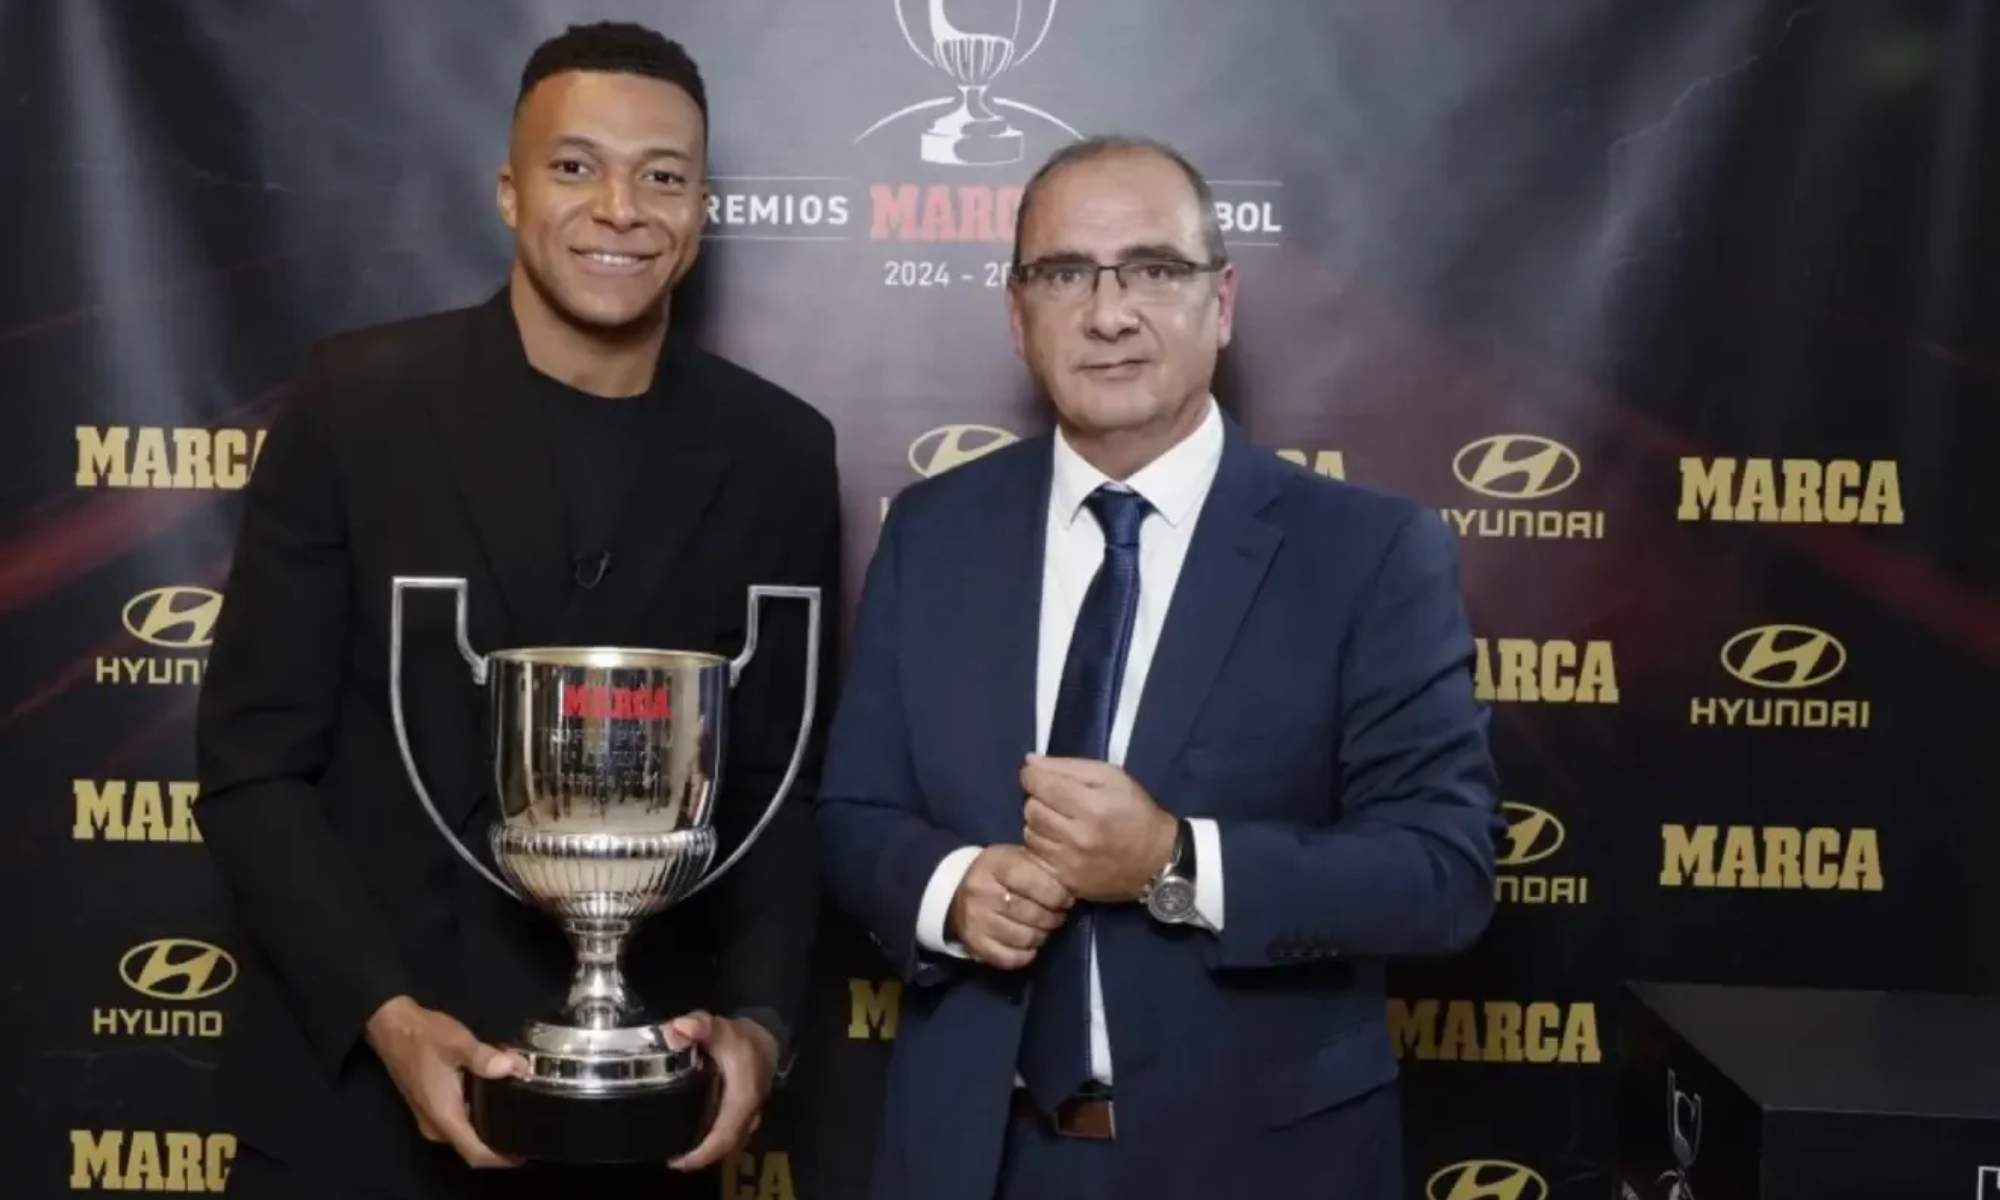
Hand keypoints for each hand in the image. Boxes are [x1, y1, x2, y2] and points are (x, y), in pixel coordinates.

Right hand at [364, 995, 525, 1168]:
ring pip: (467, 1131)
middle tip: (527, 1120)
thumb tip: (515, 1068)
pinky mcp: (433, 1107)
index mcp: (443, 1116)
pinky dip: (479, 1111)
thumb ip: (485, 1058)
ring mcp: (432, 1118)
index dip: (501, 1158)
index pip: (475, 1153)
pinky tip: (494, 1091)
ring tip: (516, 1102)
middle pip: (473, 1146)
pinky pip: (461, 1119)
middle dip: (500, 1138)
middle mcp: (436, 1125)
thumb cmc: (423, 1037)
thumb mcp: (457, 1043)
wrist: (393, 1027)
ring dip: (490, 1122)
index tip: (524, 1151)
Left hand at [666, 1012, 777, 1171]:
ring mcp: (748, 1118)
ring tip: (677, 1152)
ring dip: (705, 1152)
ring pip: (727, 1144)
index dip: (702, 1153)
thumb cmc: (741, 1039)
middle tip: (671, 1159)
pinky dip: (711, 1142)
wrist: (767, 1039)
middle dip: (699, 1158)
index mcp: (743, 1099)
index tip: (678, 1162)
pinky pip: (728, 1136)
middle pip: (724, 1148)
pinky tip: (691, 1137)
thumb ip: (699, 1026)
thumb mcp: (719, 1028)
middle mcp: (748, 1115)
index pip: (724, 1136)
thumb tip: (676, 1030)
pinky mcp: (743, 1117)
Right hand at [947, 844, 1072, 969]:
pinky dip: (1026, 955)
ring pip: (1024, 938)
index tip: (1066, 899)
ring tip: (1045, 928)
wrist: (957, 892)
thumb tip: (1073, 882)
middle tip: (1058, 915)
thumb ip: (1040, 866)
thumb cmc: (998, 873)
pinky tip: (1030, 945)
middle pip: (1031, 914)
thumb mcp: (1015, 857)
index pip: (1034, 883)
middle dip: (1053, 917)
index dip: (1057, 894)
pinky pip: (1009, 958)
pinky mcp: (974, 944)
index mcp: (996, 865)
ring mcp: (976, 921)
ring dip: (1042, 936)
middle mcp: (982, 892)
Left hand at [1021, 755, 1177, 902]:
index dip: (1032, 775)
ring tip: (1061, 822)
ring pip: (1030, 833)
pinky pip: (1036, 858)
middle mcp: (1078, 836)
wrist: (1157, 860)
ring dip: (1040, 824)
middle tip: (1058, 802)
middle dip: (1039, 800)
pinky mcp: (1067, 882)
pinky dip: (1042, 847)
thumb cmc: (1135, 811)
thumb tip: (1030, 762)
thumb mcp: (1111, 777)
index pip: (1038, 783)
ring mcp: (1071, 863)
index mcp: (1092, 805)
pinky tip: (1059, 843)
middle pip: (1031, 809)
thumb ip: (1068, 766)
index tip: (1039, 777)